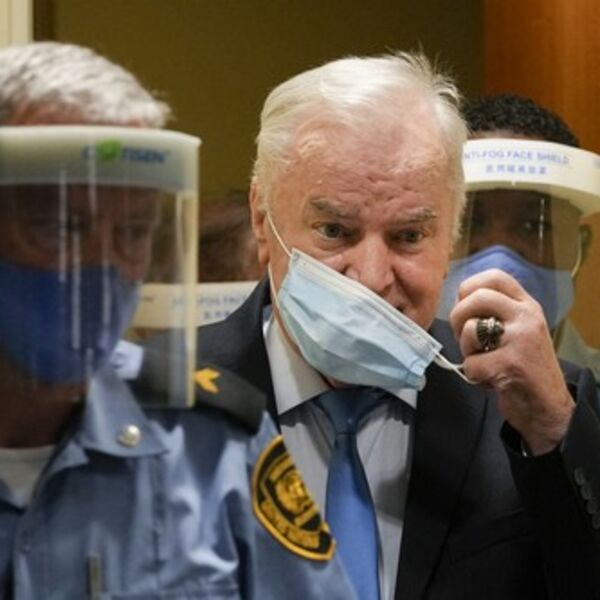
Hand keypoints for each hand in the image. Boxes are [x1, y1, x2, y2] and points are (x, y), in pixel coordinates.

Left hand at [449, 268, 574, 454]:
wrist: (547, 407)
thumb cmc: (523, 367)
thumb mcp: (518, 330)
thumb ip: (496, 313)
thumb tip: (458, 301)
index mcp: (526, 306)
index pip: (495, 277)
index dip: (469, 287)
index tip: (462, 303)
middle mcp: (526, 317)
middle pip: (476, 298)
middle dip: (458, 316)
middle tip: (461, 335)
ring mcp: (520, 339)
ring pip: (470, 329)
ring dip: (466, 350)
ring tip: (482, 361)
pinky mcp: (511, 364)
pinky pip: (471, 363)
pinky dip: (473, 376)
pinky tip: (488, 380)